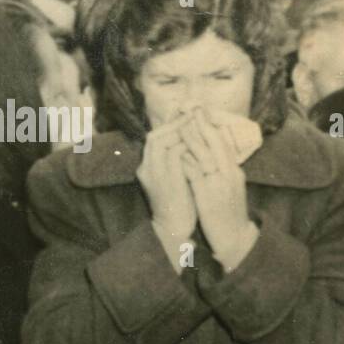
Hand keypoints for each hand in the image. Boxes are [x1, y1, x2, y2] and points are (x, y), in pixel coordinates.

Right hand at [138, 119, 197, 247]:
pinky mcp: (164, 180)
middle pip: (154, 136)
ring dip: (178, 130)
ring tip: (195, 123)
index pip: (154, 138)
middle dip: (173, 123)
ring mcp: (153, 174)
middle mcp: (146, 169)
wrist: (175, 229)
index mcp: (147, 168)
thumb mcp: (175, 178)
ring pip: (160, 141)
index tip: (185, 115)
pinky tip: (197, 140)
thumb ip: (178, 161)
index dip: (169, 125)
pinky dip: (184, 144)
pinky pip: (172, 154)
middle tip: (191, 114)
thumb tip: (189, 142)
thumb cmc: (180, 204)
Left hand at [179, 109, 257, 270]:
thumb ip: (222, 170)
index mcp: (235, 171)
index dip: (212, 125)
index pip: (224, 143)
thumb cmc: (229, 213)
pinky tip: (178, 152)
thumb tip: (211, 153)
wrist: (234, 238)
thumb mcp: (230, 187)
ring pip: (206, 156)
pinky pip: (196, 174)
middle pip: (216, 144)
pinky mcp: (208, 196)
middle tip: (192, 109)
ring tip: (183, 125)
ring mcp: (220, 185)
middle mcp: (230, 175)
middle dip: (203, 125)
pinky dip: (188, 161)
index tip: (202, 111)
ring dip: (194, 139)